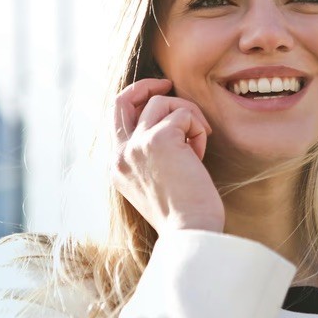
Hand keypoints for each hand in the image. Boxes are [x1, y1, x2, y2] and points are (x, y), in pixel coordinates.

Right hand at [111, 78, 223, 234]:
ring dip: (188, 116)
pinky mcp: (159, 139)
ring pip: (162, 103)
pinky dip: (198, 128)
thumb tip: (169, 124)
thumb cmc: (184, 214)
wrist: (190, 233)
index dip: (137, 100)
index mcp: (117, 167)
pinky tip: (200, 154)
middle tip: (169, 84)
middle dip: (147, 85)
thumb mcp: (156, 182)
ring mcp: (136, 145)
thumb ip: (151, 155)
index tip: (159, 96)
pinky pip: (184, 114)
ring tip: (198, 143)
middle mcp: (120, 154)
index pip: (117, 118)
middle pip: (123, 99)